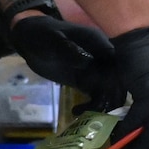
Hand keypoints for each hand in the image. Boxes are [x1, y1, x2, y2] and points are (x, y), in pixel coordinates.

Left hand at [7, 9, 126, 108]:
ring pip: (111, 90)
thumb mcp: (51, 39)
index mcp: (97, 41)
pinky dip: (92, 106)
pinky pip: (97, 96)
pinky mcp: (86, 81)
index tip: (108, 91)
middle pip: (118, 78)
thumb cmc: (42, 35)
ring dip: (104, 104)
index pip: (117, 60)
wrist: (30, 40)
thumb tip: (86, 61)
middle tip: (98, 108)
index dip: (118, 76)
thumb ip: (67, 48)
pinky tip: (76, 111)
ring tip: (85, 112)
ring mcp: (95, 70)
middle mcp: (102, 57)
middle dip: (113, 95)